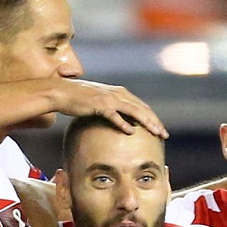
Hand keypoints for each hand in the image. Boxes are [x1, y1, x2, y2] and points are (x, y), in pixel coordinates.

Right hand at [52, 80, 167, 139]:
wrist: (61, 91)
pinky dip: (123, 123)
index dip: (152, 118)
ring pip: (133, 111)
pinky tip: (131, 132)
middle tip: (164, 135)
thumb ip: (111, 107)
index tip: (160, 129)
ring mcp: (109, 99)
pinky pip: (114, 116)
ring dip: (146, 123)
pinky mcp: (99, 105)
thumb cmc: (78, 98)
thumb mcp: (99, 101)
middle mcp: (117, 93)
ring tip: (155, 133)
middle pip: (141, 109)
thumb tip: (119, 119)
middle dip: (155, 122)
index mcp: (119, 92)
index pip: (141, 106)